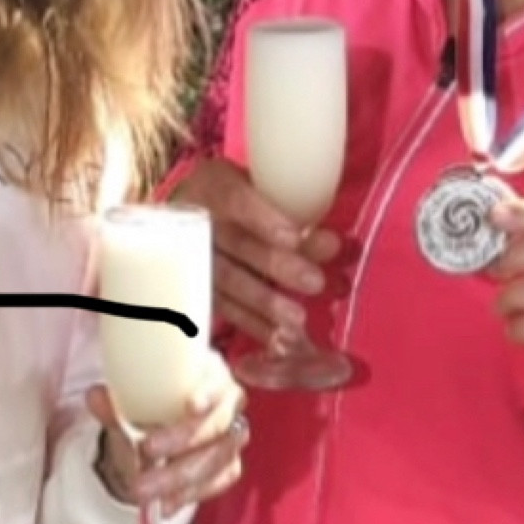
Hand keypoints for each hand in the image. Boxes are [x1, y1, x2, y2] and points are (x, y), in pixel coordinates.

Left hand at [89, 351, 248, 521]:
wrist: (154, 436)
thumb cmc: (152, 406)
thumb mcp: (132, 401)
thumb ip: (116, 401)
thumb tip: (96, 397)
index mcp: (212, 377)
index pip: (219, 383)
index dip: (209, 393)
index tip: (191, 405)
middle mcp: (228, 408)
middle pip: (217, 426)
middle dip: (181, 441)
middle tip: (145, 450)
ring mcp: (230, 440)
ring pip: (216, 460)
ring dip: (178, 477)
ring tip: (143, 489)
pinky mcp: (228, 468)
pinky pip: (214, 484)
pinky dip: (187, 496)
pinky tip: (164, 503)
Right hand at [168, 158, 340, 356]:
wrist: (191, 212)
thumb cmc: (242, 197)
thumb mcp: (260, 185)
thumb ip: (289, 206)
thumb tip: (333, 247)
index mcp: (213, 184)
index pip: (235, 198)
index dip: (263, 219)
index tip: (294, 237)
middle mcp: (197, 219)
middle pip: (235, 244)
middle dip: (275, 264)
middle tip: (314, 282)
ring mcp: (190, 256)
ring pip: (226, 280)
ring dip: (264, 301)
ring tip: (297, 319)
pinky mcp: (194, 288)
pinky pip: (222, 307)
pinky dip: (252, 324)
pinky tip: (278, 339)